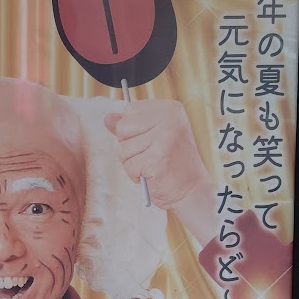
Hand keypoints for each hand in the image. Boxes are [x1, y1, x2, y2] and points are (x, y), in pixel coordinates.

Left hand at [105, 100, 218, 245]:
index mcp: (170, 109)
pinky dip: (135, 176)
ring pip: (122, 149)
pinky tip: (151, 175)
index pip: (130, 109)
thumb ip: (131, 127)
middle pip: (123, 128)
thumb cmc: (171, 164)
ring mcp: (164, 138)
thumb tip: (108, 118)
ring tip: (151, 166)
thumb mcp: (153, 137)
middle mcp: (170, 119)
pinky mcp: (157, 159)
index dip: (132, 130)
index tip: (151, 141)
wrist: (191, 189)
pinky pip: (128, 166)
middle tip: (149, 156)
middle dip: (128, 147)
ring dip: (132, 163)